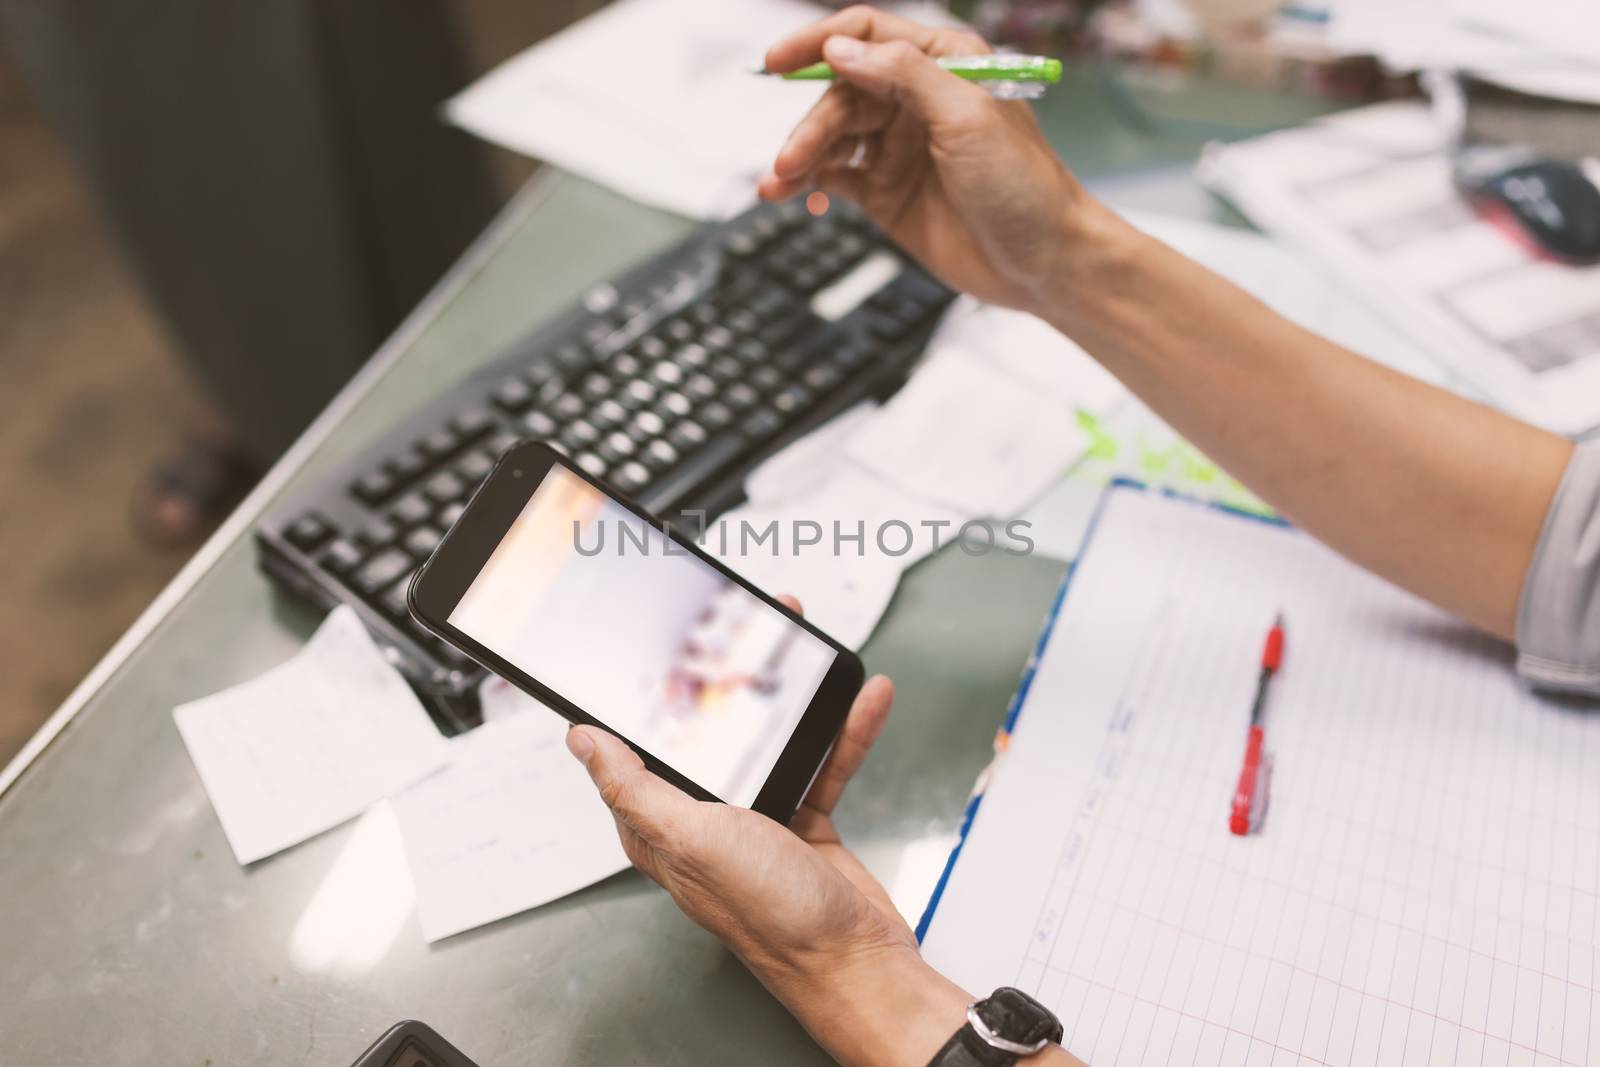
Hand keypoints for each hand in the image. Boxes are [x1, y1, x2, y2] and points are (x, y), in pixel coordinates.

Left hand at [564, 600, 970, 1066]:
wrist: (855, 962)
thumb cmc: (771, 915)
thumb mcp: (692, 839)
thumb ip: (635, 786)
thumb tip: (581, 740)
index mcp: (663, 824)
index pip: (640, 746)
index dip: (649, 693)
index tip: (661, 645)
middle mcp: (707, 818)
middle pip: (713, 729)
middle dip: (733, 676)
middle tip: (750, 624)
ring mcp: (759, 817)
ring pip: (772, 737)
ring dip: (797, 696)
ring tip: (809, 646)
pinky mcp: (805, 819)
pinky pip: (821, 761)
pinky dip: (843, 731)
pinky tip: (862, 700)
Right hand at [758, 7, 1099, 315]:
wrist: (1043, 262)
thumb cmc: (1023, 185)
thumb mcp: (967, 115)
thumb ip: (903, 74)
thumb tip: (841, 49)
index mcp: (943, 64)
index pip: (868, 36)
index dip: (819, 43)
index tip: (777, 61)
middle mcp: (916, 100)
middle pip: (842, 93)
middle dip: (812, 123)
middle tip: (791, 157)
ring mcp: (898, 147)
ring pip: (832, 137)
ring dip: (801, 156)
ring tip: (779, 182)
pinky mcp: (886, 192)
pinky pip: (834, 178)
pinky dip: (808, 184)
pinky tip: (790, 194)